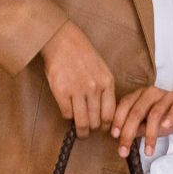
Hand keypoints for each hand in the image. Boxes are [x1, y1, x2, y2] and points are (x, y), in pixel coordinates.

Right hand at [39, 20, 116, 137]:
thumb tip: (103, 111)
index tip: (103, 128)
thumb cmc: (82, 54)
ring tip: (80, 132)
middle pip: (96, 120)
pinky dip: (68, 116)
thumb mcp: (102, 69)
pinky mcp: (62, 92)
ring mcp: (78, 91)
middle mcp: (94, 89)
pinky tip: (68, 113)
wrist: (63, 41)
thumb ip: (104, 89)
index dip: (107, 125)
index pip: (110, 114)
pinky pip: (67, 114)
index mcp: (107, 83)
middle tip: (89, 131)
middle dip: (93, 129)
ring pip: (82, 121)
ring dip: (81, 129)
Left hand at [110, 86, 172, 157]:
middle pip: (136, 112)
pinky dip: (169, 118)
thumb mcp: (148, 124)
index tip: (114, 136)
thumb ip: (136, 129)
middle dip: (129, 133)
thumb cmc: (165, 118)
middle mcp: (150, 93)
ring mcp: (166, 95)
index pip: (124, 105)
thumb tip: (122, 139)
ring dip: (150, 135)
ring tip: (148, 151)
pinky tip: (165, 127)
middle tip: (124, 151)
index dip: (118, 120)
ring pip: (154, 114)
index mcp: (138, 95)